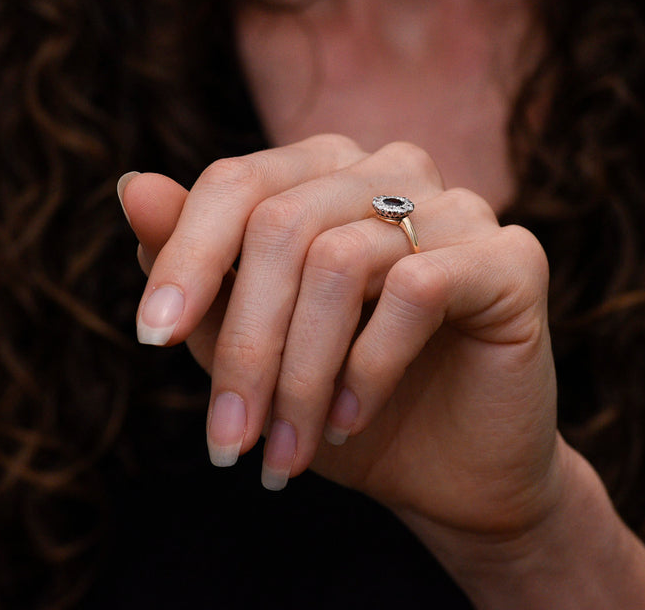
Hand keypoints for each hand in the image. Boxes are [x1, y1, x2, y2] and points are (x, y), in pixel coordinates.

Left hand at [117, 134, 560, 538]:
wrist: (451, 476)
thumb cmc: (341, 403)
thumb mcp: (249, 346)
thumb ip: (198, 269)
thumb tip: (132, 188)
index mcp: (327, 173)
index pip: (238, 182)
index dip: (186, 259)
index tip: (150, 342)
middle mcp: (394, 170)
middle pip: (282, 225)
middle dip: (245, 345)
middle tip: (228, 441)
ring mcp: (460, 207)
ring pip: (340, 260)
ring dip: (300, 374)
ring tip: (287, 450)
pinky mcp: (512, 257)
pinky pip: (417, 289)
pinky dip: (368, 367)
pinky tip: (351, 419)